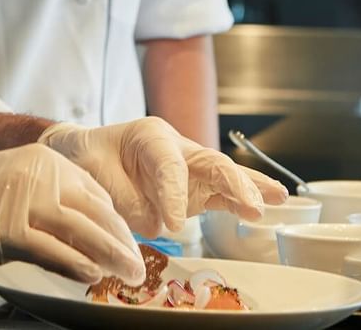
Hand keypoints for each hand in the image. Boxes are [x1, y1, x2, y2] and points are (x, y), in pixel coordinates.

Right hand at [0, 143, 144, 285]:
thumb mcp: (17, 183)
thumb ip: (51, 200)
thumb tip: (85, 231)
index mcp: (47, 160)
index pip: (97, 193)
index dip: (118, 223)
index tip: (130, 244)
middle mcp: (42, 174)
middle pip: (98, 212)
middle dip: (123, 243)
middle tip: (139, 265)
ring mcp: (27, 200)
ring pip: (84, 232)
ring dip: (111, 257)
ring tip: (128, 275)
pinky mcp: (11, 229)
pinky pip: (55, 251)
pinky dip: (77, 266)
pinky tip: (91, 276)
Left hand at [38, 117, 288, 236]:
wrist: (83, 155)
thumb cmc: (87, 157)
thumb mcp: (92, 172)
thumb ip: (122, 197)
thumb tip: (154, 222)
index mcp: (149, 135)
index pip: (169, 166)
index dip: (173, 195)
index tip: (169, 225)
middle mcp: (176, 148)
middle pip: (210, 163)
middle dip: (233, 184)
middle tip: (252, 207)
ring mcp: (189, 169)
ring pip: (224, 176)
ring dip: (249, 189)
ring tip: (278, 198)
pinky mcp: (193, 189)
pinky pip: (222, 193)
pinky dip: (244, 198)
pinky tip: (271, 204)